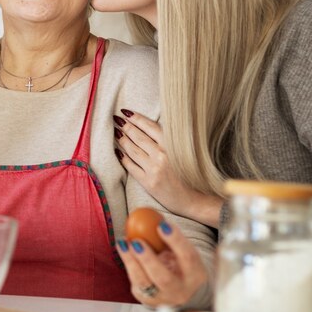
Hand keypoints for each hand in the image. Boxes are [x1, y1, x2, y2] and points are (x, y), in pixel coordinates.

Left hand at [114, 109, 221, 227]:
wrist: (195, 199)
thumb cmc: (191, 174)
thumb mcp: (184, 151)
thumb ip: (169, 140)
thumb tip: (149, 126)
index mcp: (172, 145)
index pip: (149, 126)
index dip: (136, 118)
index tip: (126, 112)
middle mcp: (162, 155)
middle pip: (138, 137)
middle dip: (125, 126)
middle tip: (117, 120)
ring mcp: (154, 169)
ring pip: (132, 150)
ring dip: (122, 140)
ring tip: (116, 133)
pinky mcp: (148, 182)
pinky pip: (131, 166)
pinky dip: (123, 158)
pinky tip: (118, 151)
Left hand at [116, 218, 207, 306]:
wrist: (185, 292)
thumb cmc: (182, 264)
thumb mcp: (184, 252)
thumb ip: (171, 239)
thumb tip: (151, 216)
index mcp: (195, 274)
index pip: (187, 257)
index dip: (175, 241)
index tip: (161, 225)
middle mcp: (180, 290)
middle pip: (163, 278)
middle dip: (148, 259)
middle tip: (136, 241)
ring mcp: (163, 298)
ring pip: (144, 284)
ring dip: (131, 262)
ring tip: (123, 243)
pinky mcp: (148, 301)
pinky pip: (136, 284)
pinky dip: (129, 266)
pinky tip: (124, 251)